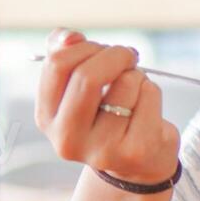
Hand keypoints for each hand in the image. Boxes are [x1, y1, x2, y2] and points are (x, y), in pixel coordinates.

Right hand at [34, 28, 179, 185]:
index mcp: (47, 117)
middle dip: (115, 55)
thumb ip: (67, 54)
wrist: (138, 164)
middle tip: (128, 56)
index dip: (85, 46)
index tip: (102, 49)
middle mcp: (67, 138)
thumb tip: (70, 36)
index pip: (58, 64)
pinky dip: (152, 90)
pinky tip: (147, 108)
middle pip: (88, 76)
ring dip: (137, 75)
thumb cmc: (106, 115)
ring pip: (126, 82)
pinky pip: (149, 95)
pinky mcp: (135, 150)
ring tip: (135, 91)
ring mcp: (102, 149)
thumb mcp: (79, 87)